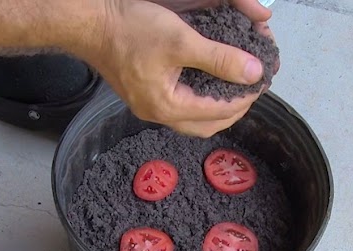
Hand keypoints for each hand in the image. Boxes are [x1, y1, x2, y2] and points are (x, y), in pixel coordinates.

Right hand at [76, 0, 267, 137]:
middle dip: (234, 109)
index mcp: (167, 107)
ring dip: (217, 108)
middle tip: (252, 90)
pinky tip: (209, 83)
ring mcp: (149, 106)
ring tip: (236, 89)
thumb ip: (220, 58)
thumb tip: (253, 73)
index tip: (262, 81)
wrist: (90, 24)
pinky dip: (201, 99)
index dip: (245, 97)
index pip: (219, 112)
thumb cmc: (130, 30)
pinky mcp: (145, 94)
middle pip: (207, 125)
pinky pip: (181, 106)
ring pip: (194, 119)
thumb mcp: (182, 40)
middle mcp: (157, 113)